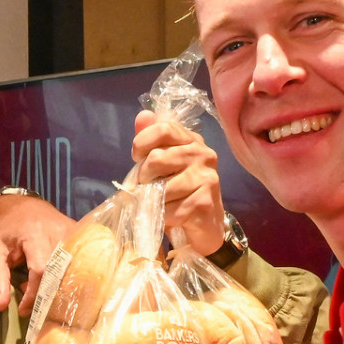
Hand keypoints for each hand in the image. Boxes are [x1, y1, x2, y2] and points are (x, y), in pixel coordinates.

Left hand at [0, 193, 76, 315]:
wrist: (24, 206)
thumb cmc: (7, 231)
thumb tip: (1, 306)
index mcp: (35, 234)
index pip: (41, 270)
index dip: (33, 294)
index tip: (24, 310)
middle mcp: (60, 233)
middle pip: (60, 274)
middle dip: (46, 294)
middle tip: (34, 302)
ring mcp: (75, 234)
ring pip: (72, 272)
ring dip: (57, 287)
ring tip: (42, 289)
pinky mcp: (82, 238)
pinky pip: (80, 265)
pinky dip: (67, 279)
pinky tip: (55, 282)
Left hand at [133, 109, 224, 256]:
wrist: (205, 227)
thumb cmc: (180, 194)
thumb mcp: (163, 166)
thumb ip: (152, 141)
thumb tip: (143, 115)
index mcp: (192, 140)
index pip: (163, 129)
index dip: (142, 142)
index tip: (137, 157)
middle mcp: (203, 154)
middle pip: (156, 159)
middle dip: (144, 178)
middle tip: (149, 188)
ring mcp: (207, 177)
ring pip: (161, 187)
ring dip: (153, 201)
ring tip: (163, 204)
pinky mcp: (204, 202)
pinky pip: (168, 209)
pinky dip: (163, 217)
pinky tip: (172, 217)